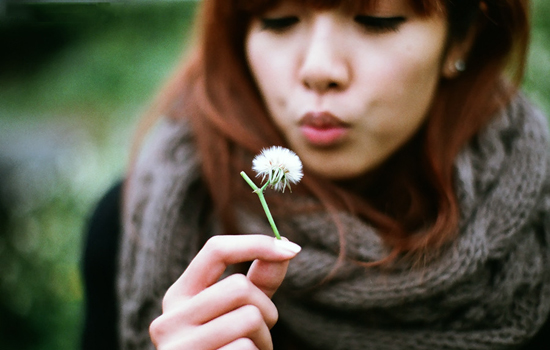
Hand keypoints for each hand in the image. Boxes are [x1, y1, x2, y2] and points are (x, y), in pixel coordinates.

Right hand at [149, 234, 300, 349]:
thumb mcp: (240, 313)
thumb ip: (259, 282)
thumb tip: (287, 246)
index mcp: (179, 297)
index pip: (215, 250)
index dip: (256, 243)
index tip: (291, 249)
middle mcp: (169, 319)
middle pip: (239, 287)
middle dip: (266, 310)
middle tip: (260, 334)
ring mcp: (178, 347)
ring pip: (249, 317)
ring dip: (264, 340)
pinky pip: (246, 349)